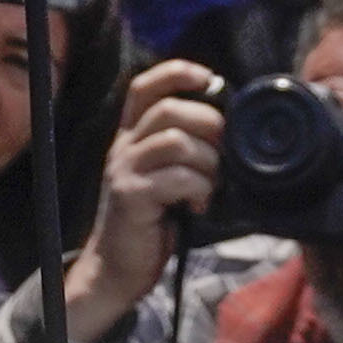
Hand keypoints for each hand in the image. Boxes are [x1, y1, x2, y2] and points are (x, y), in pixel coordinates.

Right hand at [66, 61, 231, 342]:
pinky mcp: (132, 197)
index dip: (177, 73)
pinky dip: (199, 187)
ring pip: (176, 141)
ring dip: (207, 161)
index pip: (144, 87)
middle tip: (224, 150)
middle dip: (208, 123)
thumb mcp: (162, 176)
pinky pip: (177, 177)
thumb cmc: (150, 221)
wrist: (114, 269)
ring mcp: (124, 170)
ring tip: (212, 183)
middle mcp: (123, 147)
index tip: (209, 78)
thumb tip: (227, 128)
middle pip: (168, 110)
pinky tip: (199, 204)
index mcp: (130, 136)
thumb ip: (182, 150)